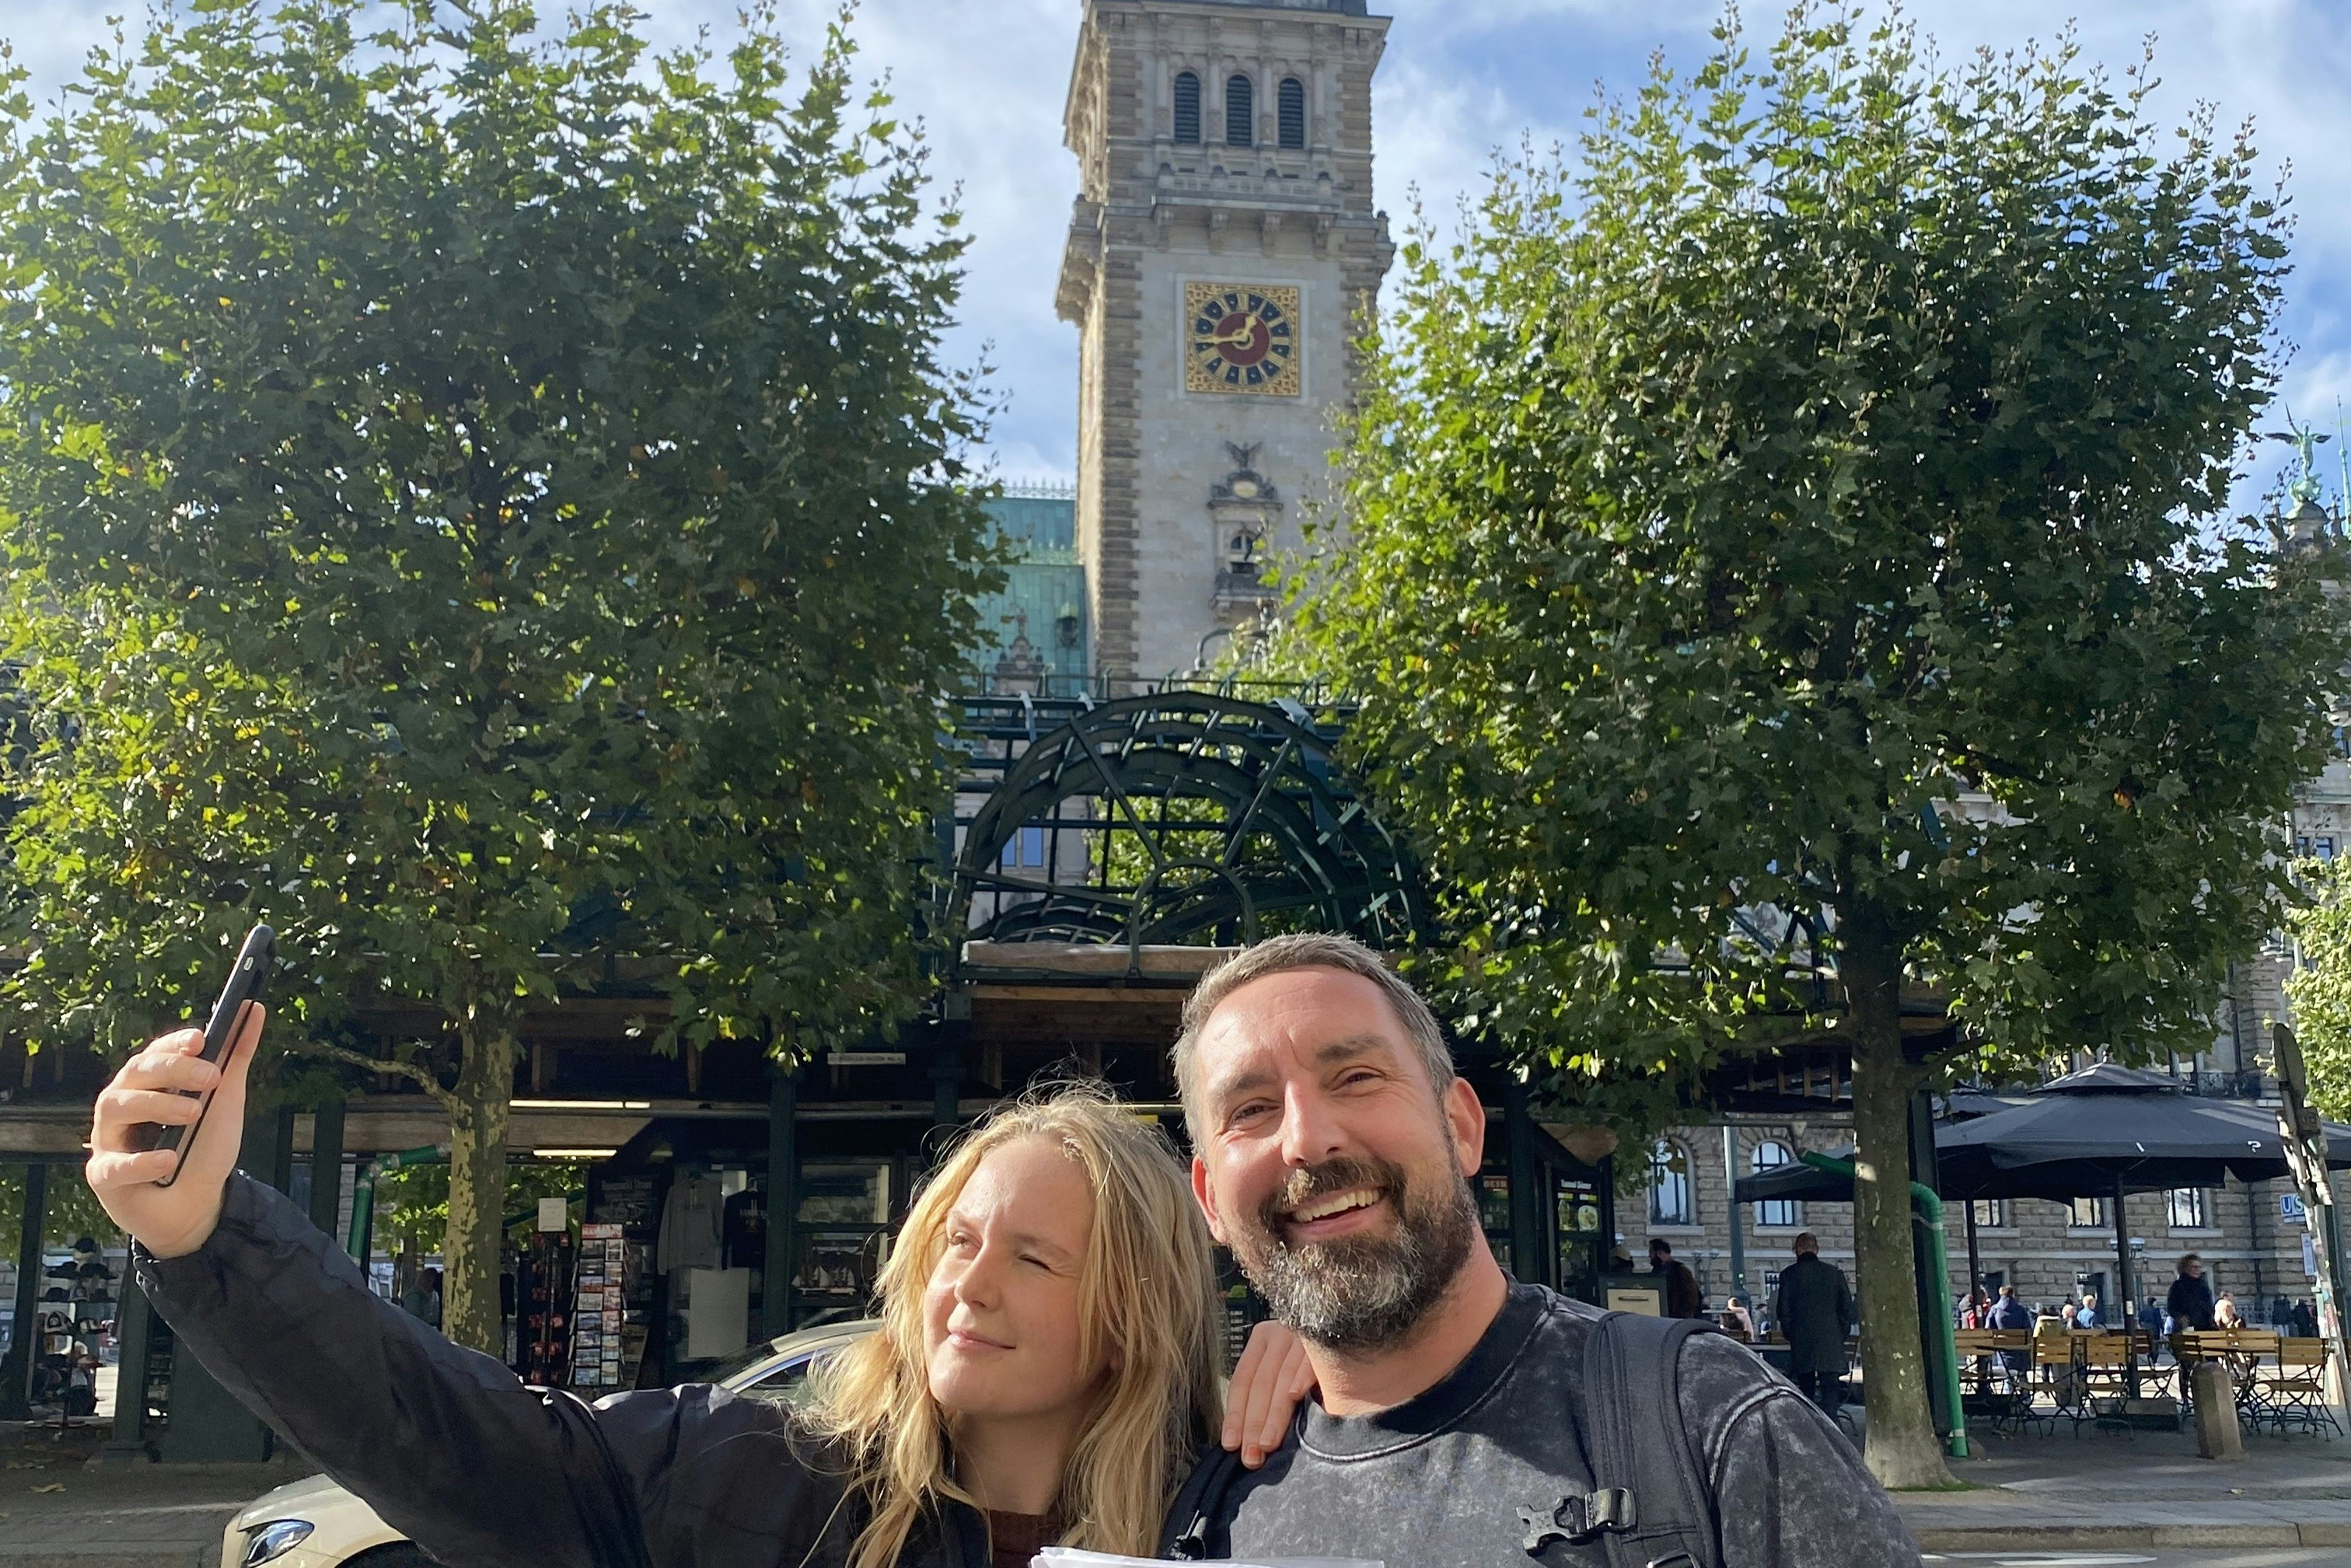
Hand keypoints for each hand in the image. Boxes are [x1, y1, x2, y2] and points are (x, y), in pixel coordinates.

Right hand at [86, 1004, 265, 1258]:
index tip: (200, 1039)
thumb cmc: (204, 1148)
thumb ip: (235, 1056)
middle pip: (134, 1073)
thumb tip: (256, 1010)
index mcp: (148, 1084)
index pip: (154, 1053)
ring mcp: (109, 1139)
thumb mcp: (225, 1099)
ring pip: (116, 1107)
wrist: (199, 1204)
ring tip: (195, 1112)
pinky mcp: (105, 1176)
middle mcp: (122, 1105)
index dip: (173, 1044)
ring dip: (157, 1105)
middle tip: (210, 1078)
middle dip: (173, 1070)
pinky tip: (169, 1159)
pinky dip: (142, 1161)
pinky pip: (114, 1165)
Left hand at [1222, 1317, 1315, 1467]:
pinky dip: (1301, 1377)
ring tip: (1268, 1443)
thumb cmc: (1311, 1357)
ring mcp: (1302, 1334)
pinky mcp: (1326, 1336)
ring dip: (1274, 1414)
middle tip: (1251, 1455)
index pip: (1243, 1381)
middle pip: (1260, 1384)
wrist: (1347, 1320)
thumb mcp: (1285, 1367)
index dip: (1235, 1414)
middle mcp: (1278, 1333)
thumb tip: (1251, 1438)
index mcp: (1262, 1340)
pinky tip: (1295, 1396)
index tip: (1231, 1444)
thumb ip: (1270, 1393)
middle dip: (1253, 1423)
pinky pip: (1311, 1360)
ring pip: (1281, 1377)